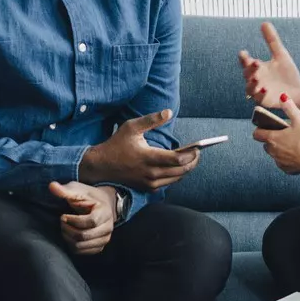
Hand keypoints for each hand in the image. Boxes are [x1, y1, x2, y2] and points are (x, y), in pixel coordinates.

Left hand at [49, 181, 118, 254]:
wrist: (101, 205)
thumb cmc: (87, 197)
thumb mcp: (77, 190)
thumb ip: (65, 190)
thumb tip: (51, 186)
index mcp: (105, 212)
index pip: (90, 221)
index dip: (73, 220)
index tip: (63, 216)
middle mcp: (108, 227)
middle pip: (84, 236)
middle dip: (68, 230)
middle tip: (62, 222)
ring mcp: (105, 239)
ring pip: (81, 246)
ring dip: (68, 238)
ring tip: (64, 228)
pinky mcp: (99, 247)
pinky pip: (82, 252)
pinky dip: (72, 245)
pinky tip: (69, 235)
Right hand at [79, 110, 198, 191]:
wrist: (101, 166)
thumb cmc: (116, 144)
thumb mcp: (131, 127)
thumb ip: (151, 120)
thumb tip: (169, 112)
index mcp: (148, 157)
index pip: (177, 159)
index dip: (191, 154)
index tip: (198, 147)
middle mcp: (151, 173)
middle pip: (181, 170)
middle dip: (193, 162)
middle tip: (198, 153)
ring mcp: (149, 183)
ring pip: (176, 178)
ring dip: (186, 169)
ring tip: (191, 158)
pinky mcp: (148, 188)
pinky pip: (168, 183)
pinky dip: (175, 175)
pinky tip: (177, 167)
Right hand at [240, 22, 299, 112]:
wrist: (298, 89)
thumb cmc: (287, 72)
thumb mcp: (280, 55)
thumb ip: (272, 40)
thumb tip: (264, 23)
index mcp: (257, 68)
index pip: (246, 62)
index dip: (244, 58)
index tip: (243, 53)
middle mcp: (255, 79)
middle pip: (247, 74)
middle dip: (249, 69)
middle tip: (254, 63)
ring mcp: (259, 90)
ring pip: (250, 88)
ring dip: (252, 83)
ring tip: (257, 77)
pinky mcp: (265, 100)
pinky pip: (259, 98)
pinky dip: (260, 94)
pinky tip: (264, 88)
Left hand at [252, 93, 299, 173]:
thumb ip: (289, 107)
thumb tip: (282, 97)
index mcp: (273, 139)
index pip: (256, 134)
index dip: (260, 129)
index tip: (267, 126)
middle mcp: (273, 152)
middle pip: (265, 144)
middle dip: (271, 138)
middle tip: (283, 133)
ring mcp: (280, 162)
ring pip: (274, 154)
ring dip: (278, 149)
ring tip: (291, 143)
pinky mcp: (288, 170)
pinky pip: (282, 163)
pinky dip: (286, 158)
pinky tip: (296, 153)